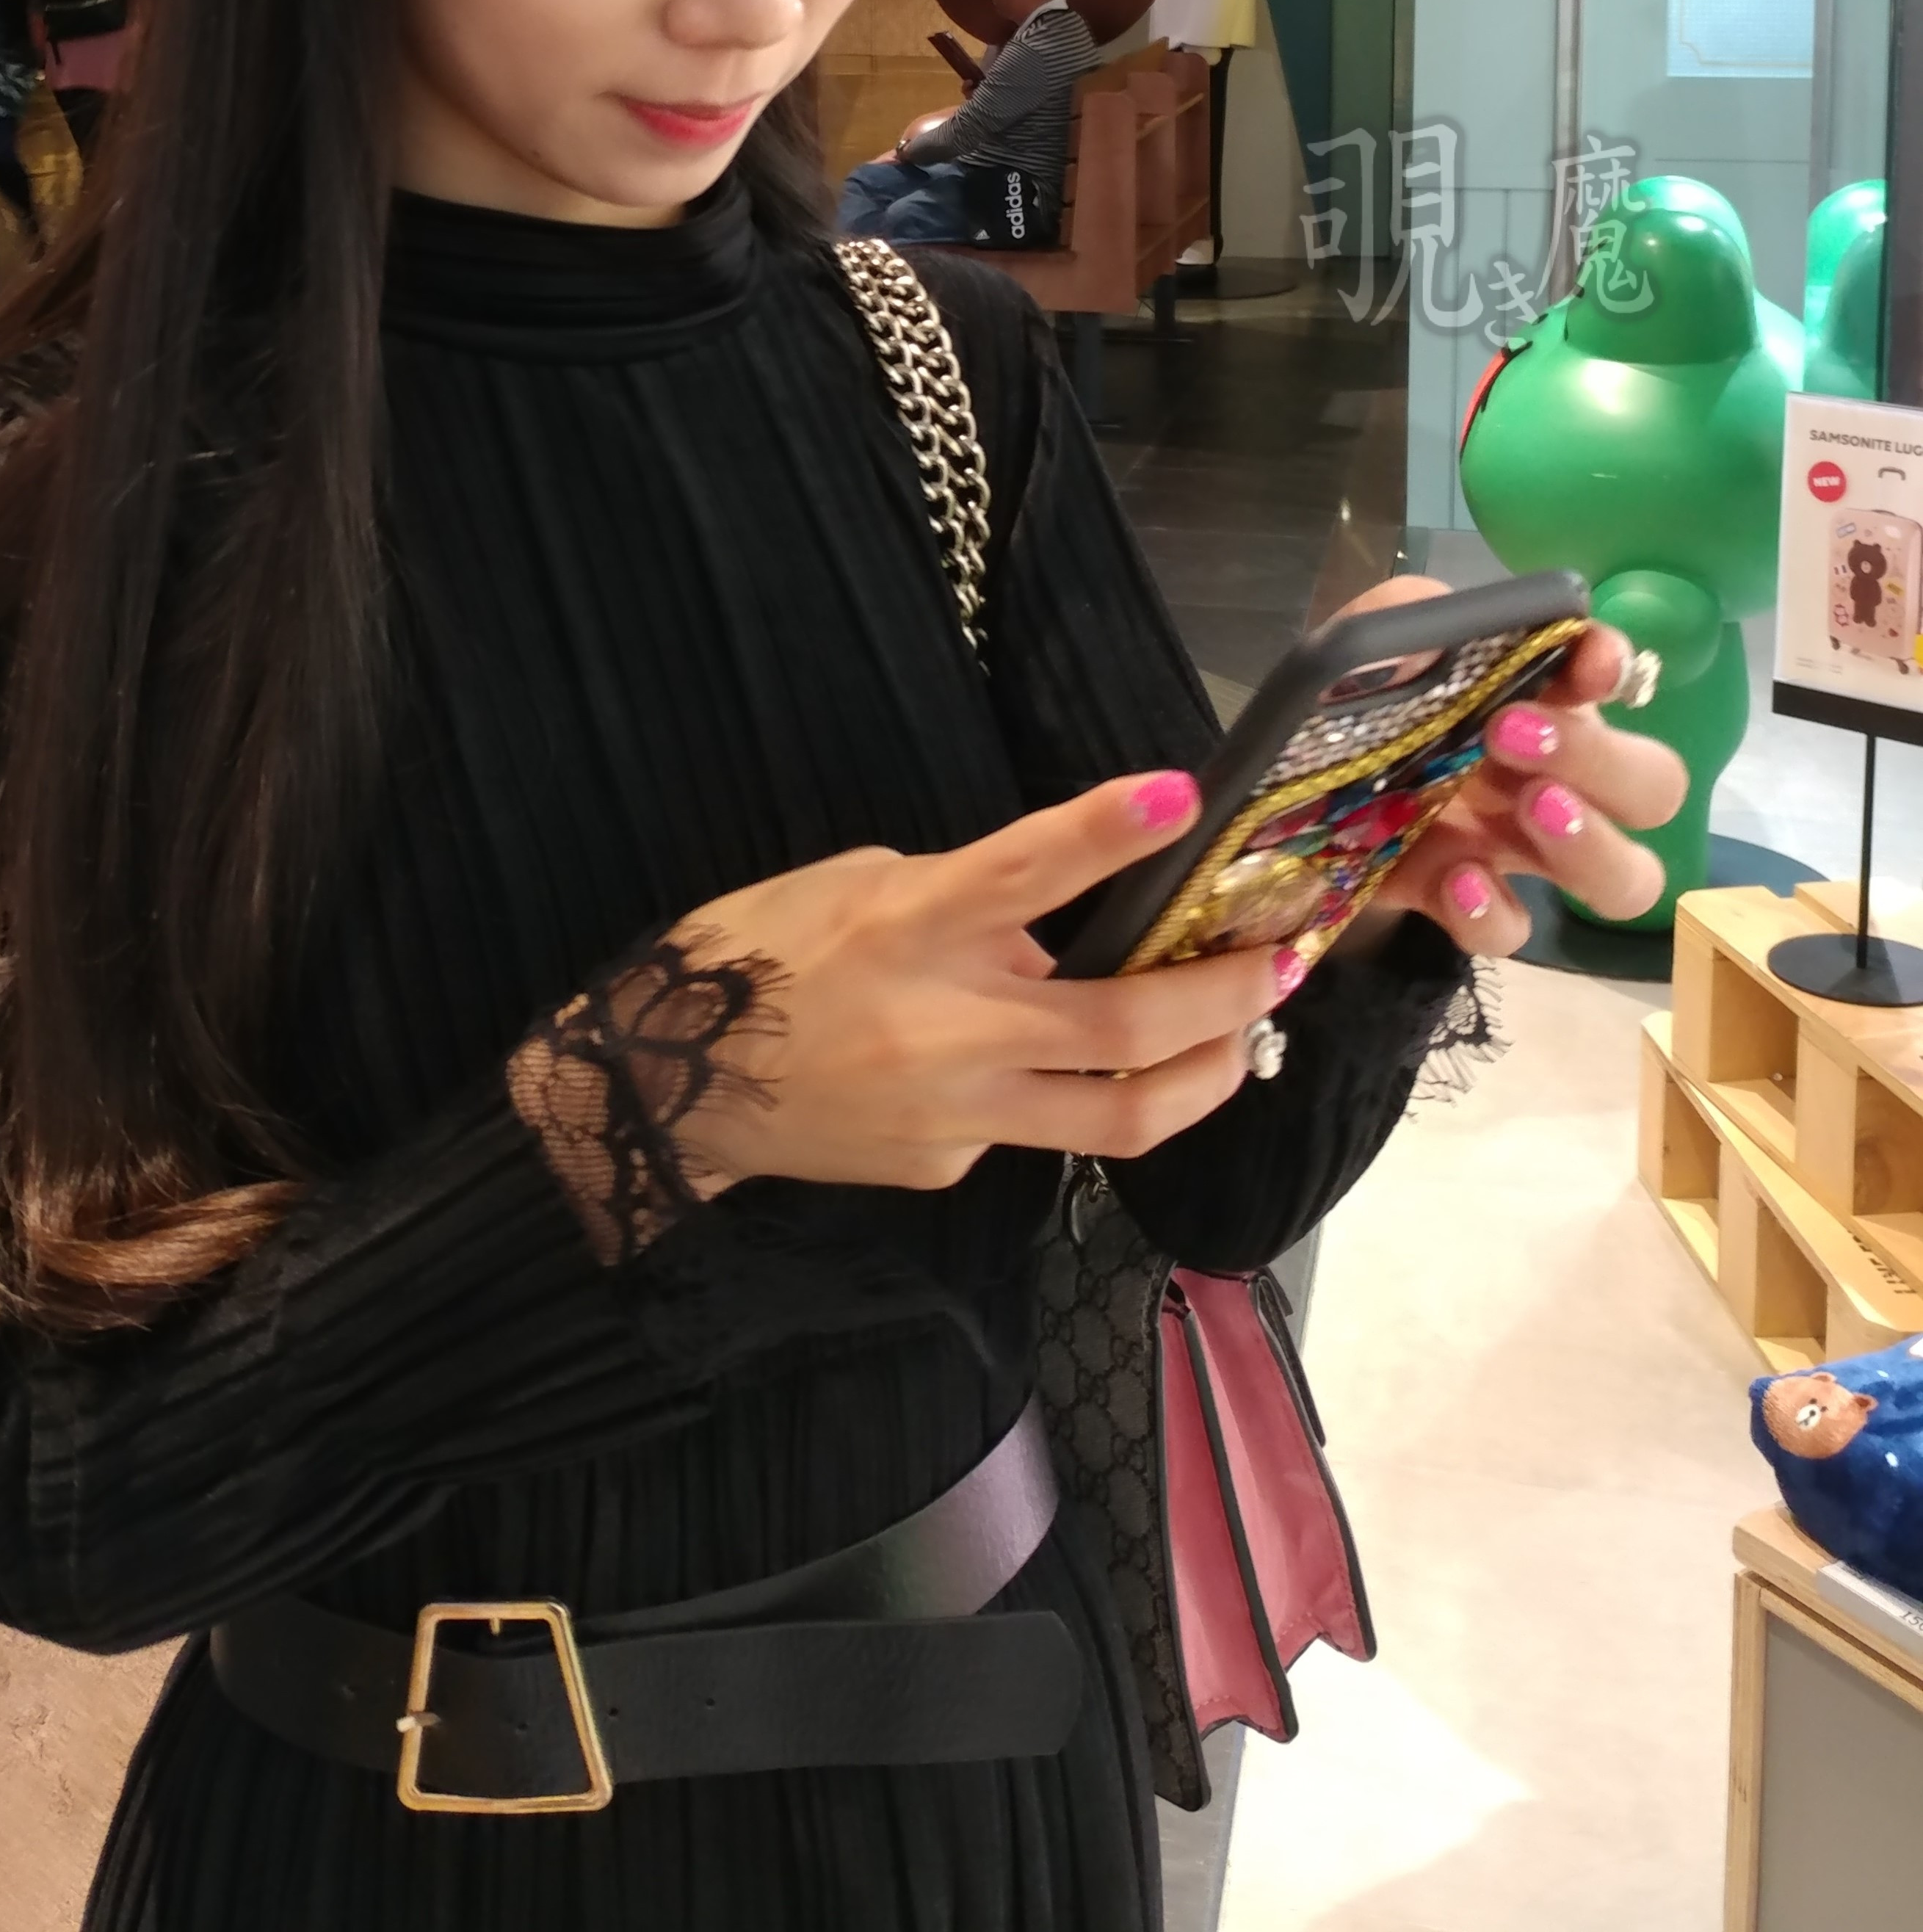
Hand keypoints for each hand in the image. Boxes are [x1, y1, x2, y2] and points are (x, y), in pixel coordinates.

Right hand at [663, 772, 1289, 1196]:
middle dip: (1228, 995)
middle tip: (1283, 964)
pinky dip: (1061, 1093)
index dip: (1107, 831)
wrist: (678, 1082)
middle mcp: (948, 1024)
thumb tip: (1058, 932)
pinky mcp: (950, 1167)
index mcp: (912, 924)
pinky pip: (1035, 1132)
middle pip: (1124, 1023)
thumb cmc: (762, 950)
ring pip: (1118, 1115)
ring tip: (1239, 1041)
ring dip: (1203, 1076)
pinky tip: (1042, 1073)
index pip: (1026, 871)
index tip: (1183, 794)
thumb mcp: (861, 883)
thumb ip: (971, 902)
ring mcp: (956, 1112)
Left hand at [1343, 578, 1686, 955]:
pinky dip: (1493, 910)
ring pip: (1627, 877)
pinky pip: (1512, 930)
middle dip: (1605, 761)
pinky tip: (1456, 877)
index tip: (1589, 664)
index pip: (1614, 675)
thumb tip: (1466, 627)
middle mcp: (1552, 775)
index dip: (1616, 666)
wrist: (1279, 775)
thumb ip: (1416, 615)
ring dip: (1594, 845)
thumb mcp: (1374, 637)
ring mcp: (1515, 849)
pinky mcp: (1460, 902)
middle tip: (1514, 737)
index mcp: (1541, 700)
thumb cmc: (1357, 696)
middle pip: (1654, 787)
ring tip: (1531, 809)